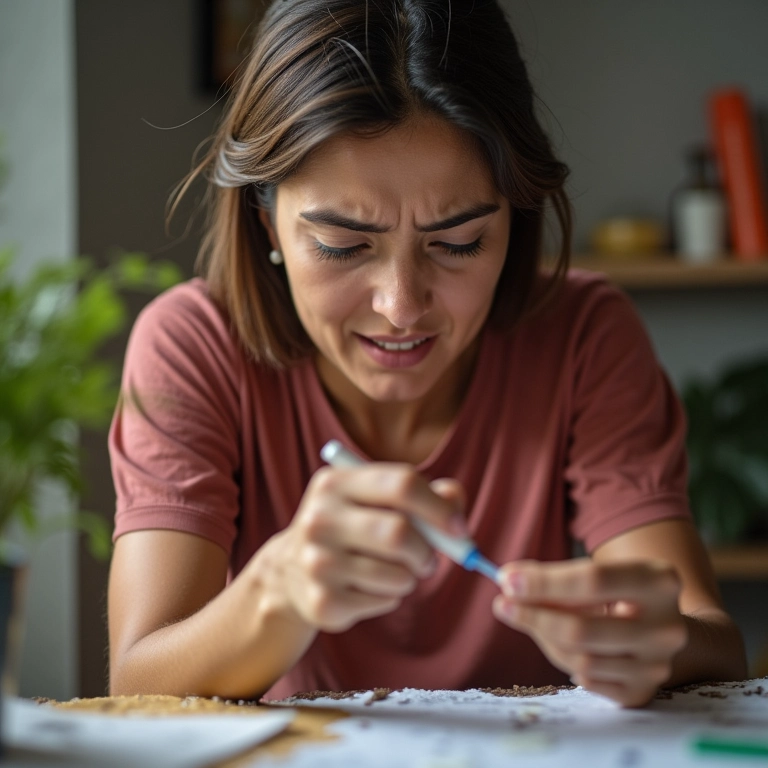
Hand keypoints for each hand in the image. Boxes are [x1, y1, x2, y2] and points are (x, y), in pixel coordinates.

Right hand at [257, 463, 466, 632]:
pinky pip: (384, 600)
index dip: (439, 507)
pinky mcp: (322, 603)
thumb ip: (427, 495)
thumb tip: (456, 515)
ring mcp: (316, 562)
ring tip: (393, 571)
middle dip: (426, 551)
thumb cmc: (352, 526)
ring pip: (397, 574)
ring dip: (409, 576)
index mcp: (336, 483)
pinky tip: (368, 587)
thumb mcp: (377, 498)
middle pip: (400, 533)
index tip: (458, 529)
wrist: (289, 570)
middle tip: (428, 559)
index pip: (401, 483)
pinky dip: (390, 596)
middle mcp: (319, 518)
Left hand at [492, 558, 687, 706]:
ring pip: (580, 659)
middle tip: (502, 604)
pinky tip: (565, 644)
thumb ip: (554, 576)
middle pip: (582, 628)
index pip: (593, 580)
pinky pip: (587, 681)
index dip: (545, 582)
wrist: (660, 626)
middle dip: (534, 616)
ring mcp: (657, 664)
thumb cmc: (618, 592)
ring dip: (545, 637)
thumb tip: (509, 582)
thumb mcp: (597, 573)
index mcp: (659, 581)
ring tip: (537, 620)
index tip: (507, 580)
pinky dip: (566, 660)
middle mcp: (666, 627)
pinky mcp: (643, 692)